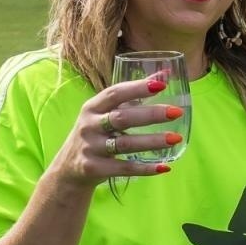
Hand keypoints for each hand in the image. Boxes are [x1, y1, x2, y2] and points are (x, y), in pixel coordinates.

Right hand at [47, 73, 182, 187]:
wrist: (68, 169)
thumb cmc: (95, 134)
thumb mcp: (104, 113)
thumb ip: (132, 96)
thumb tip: (165, 75)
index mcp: (92, 107)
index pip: (115, 93)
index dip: (137, 88)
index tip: (162, 84)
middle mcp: (89, 126)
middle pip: (122, 118)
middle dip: (151, 114)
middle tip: (177, 112)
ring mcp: (90, 148)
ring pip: (125, 144)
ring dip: (152, 141)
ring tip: (175, 138)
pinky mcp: (93, 168)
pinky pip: (123, 168)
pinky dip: (144, 168)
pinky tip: (164, 166)